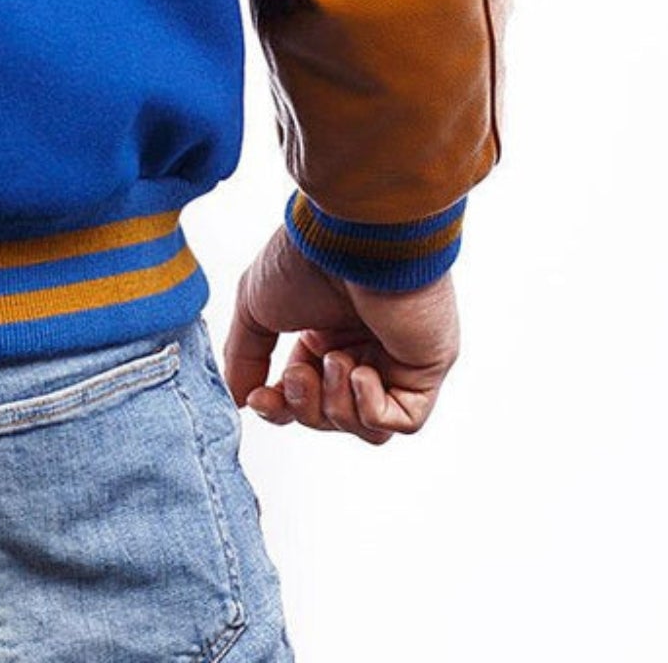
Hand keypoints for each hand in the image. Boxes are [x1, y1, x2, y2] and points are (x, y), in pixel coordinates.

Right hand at [222, 223, 460, 444]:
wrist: (352, 241)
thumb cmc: (306, 260)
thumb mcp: (256, 306)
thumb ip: (244, 355)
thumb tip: (241, 398)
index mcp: (325, 332)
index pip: (304, 394)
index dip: (280, 407)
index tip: (259, 399)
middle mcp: (361, 347)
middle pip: (332, 417)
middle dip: (307, 407)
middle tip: (300, 374)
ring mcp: (397, 360)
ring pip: (366, 427)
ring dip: (339, 405)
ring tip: (335, 360)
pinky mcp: (426, 369)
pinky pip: (403, 420)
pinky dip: (372, 407)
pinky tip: (361, 369)